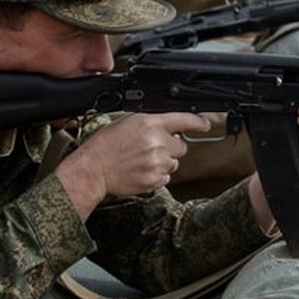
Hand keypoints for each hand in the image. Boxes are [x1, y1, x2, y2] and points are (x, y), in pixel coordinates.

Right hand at [56, 112, 210, 217]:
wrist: (93, 169)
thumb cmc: (105, 145)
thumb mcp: (127, 123)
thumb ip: (151, 123)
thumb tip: (169, 126)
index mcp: (150, 123)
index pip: (183, 119)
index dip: (198, 122)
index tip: (205, 124)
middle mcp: (156, 141)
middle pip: (181, 146)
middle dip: (170, 148)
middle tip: (151, 149)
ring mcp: (157, 162)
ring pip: (174, 163)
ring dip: (163, 162)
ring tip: (142, 161)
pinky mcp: (155, 179)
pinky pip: (166, 177)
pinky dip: (157, 175)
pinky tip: (140, 171)